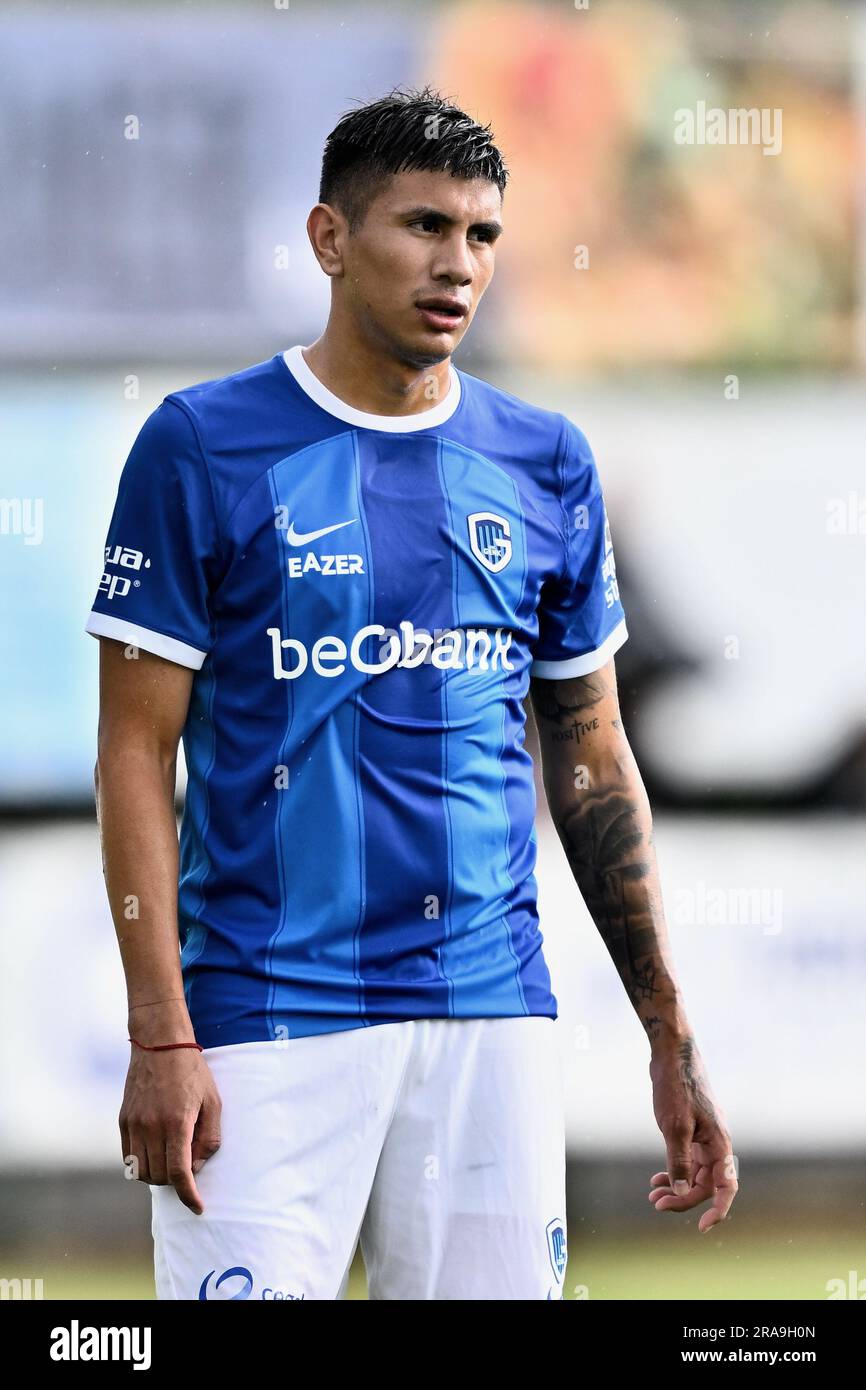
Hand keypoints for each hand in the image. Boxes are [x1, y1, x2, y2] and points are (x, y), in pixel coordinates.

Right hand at [119, 1045, 221, 1214]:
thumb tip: (197, 1167)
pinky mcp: (123, 1120)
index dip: (189, 1195)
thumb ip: (209, 1138)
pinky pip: (129, 1157)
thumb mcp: (213, 1102)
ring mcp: (134, 1124)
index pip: (178, 1172)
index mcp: (177, 1121)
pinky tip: (156, 1152)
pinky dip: (142, 1164)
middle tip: (189, 1166)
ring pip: (141, 1171)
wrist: (160, 1044)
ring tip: (172, 1158)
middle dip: (176, 1182)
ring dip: (158, 1175)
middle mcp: (151, 1126)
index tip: (198, 1207)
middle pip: (160, 1176)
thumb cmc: (193, 1072)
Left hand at [647, 1037, 737, 1233]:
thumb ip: (680, 1162)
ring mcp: (704, 1136)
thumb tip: (683, 1193)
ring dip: (677, 1186)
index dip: (717, 1210)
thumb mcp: (674, 1127)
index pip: (726, 1187)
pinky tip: (658, 1177)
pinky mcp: (692, 1129)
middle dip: (684, 1198)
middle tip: (656, 1203)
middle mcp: (716, 1142)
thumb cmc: (676, 1087)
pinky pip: (688, 1160)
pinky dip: (674, 1171)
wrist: (672, 1054)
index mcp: (720, 1143)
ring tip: (653, 1194)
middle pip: (706, 1184)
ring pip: (695, 1173)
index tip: (701, 1228)